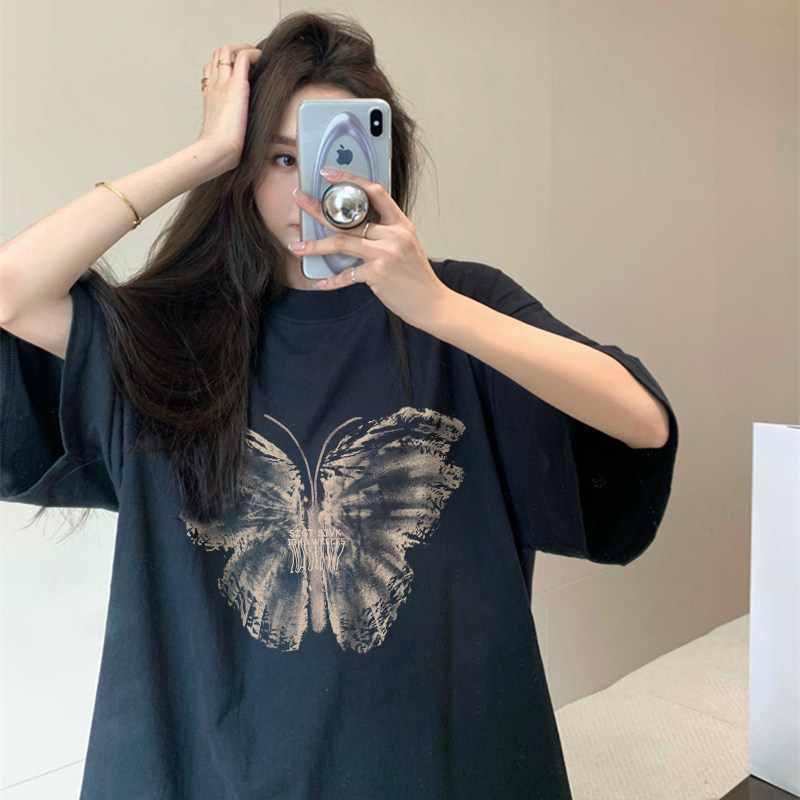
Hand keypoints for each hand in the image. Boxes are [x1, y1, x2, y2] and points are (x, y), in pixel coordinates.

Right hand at [197, 44, 262, 172]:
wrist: (216, 151)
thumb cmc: (219, 149)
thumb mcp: (221, 132)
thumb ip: (227, 125)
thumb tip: (237, 134)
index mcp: (210, 96)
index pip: (211, 69)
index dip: (224, 64)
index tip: (238, 69)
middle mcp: (214, 86)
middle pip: (217, 55)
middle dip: (234, 51)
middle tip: (249, 59)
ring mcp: (223, 84)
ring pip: (226, 50)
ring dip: (242, 49)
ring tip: (256, 57)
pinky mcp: (236, 87)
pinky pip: (243, 58)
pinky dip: (253, 54)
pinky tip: (262, 60)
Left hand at [289, 168, 454, 330]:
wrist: (432, 303)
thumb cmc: (417, 278)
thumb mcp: (407, 246)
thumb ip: (386, 234)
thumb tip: (358, 229)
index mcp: (400, 224)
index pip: (375, 192)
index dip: (351, 180)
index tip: (330, 174)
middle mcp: (393, 234)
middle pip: (349, 218)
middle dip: (319, 209)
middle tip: (300, 201)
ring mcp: (385, 253)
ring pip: (341, 242)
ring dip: (315, 245)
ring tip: (297, 246)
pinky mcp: (378, 273)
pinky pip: (346, 274)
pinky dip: (331, 281)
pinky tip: (320, 283)